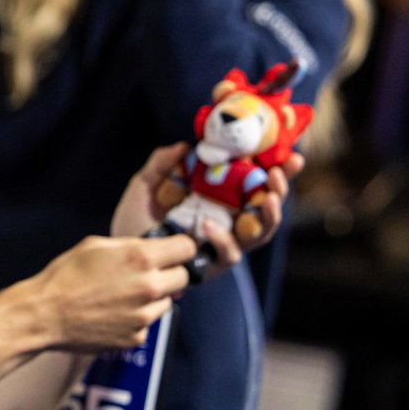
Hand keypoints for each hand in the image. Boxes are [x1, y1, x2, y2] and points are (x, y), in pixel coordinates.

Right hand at [27, 233, 204, 351]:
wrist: (45, 314)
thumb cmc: (65, 276)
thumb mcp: (95, 245)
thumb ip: (130, 246)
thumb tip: (153, 247)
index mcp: (140, 258)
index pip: (187, 248)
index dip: (179, 247)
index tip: (173, 250)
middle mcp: (148, 287)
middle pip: (184, 277)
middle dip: (169, 272)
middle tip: (146, 273)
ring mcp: (144, 315)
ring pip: (167, 301)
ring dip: (153, 297)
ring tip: (122, 295)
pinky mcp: (137, 336)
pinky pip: (148, 322)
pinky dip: (136, 317)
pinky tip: (112, 313)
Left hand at [110, 142, 302, 249]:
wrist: (120, 255)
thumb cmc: (136, 220)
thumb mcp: (146, 185)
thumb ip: (162, 164)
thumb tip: (184, 145)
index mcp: (219, 198)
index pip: (255, 181)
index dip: (276, 168)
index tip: (289, 153)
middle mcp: (228, 220)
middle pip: (267, 205)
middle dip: (280, 188)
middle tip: (278, 172)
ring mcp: (224, 242)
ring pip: (261, 231)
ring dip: (269, 214)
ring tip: (268, 197)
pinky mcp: (214, 264)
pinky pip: (230, 253)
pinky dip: (224, 239)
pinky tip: (210, 224)